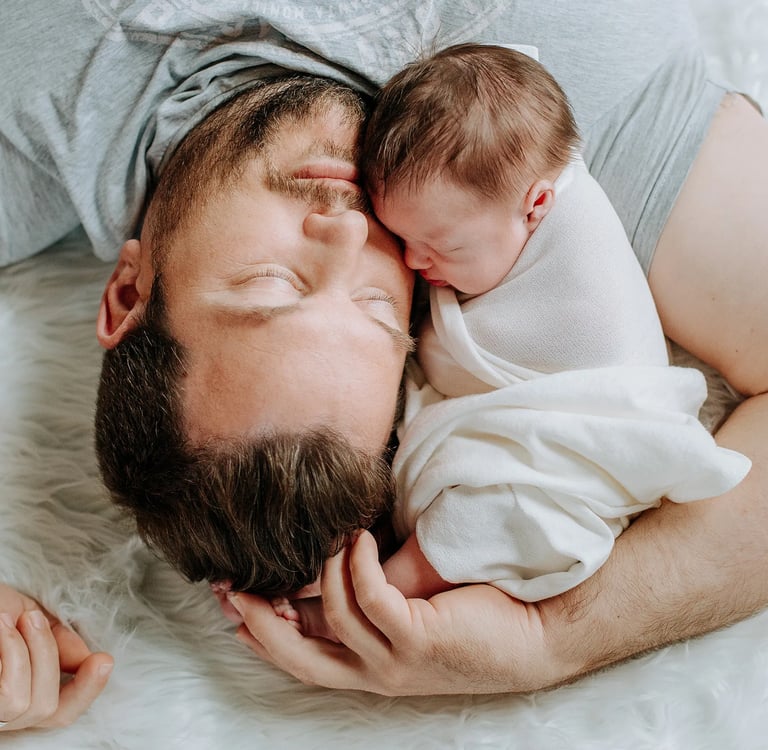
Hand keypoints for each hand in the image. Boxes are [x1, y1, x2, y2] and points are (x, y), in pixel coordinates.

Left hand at [0, 584, 112, 731]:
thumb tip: (84, 656)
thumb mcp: (25, 613)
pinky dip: (14, 654)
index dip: (88, 691)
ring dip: (30, 651)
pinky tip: (1, 630)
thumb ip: (55, 637)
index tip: (103, 660)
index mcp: (22, 688)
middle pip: (50, 710)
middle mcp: (2, 712)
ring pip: (30, 704)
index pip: (62, 711)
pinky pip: (9, 696)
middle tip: (33, 618)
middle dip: (49, 656)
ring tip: (8, 621)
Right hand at [228, 531, 556, 695]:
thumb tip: (334, 572)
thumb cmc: (473, 617)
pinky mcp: (420, 639)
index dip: (262, 638)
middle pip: (298, 656)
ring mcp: (397, 659)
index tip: (231, 609)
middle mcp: (376, 672)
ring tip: (331, 536)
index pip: (301, 659)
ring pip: (333, 618)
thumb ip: (369, 606)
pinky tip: (363, 539)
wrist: (536, 636)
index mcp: (369, 669)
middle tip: (234, 584)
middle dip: (261, 621)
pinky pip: (372, 598)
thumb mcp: (409, 618)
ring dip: (323, 571)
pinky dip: (359, 565)